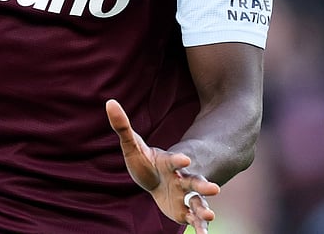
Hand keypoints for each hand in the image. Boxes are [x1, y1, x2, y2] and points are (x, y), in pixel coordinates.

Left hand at [106, 99, 219, 231]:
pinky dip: (201, 228)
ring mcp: (187, 196)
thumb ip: (122, 126)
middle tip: (215, 188)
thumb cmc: (148, 162)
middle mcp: (183, 179)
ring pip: (199, 201)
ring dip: (204, 208)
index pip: (174, 161)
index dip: (179, 160)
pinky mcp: (187, 211)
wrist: (162, 180)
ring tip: (210, 215)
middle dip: (203, 185)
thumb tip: (109, 102)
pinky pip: (196, 220)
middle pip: (195, 181)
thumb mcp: (133, 145)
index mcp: (170, 164)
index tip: (185, 160)